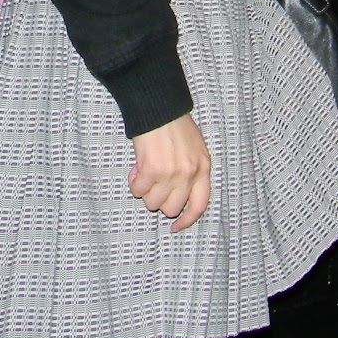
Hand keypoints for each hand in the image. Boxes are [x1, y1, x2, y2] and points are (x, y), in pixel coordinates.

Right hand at [129, 113, 211, 231]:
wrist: (160, 110)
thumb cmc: (176, 128)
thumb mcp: (196, 150)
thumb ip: (192, 173)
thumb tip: (178, 198)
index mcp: (203, 169)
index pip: (199, 206)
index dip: (187, 221)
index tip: (176, 227)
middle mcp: (189, 174)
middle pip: (171, 209)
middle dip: (160, 200)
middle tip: (154, 184)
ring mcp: (170, 174)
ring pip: (152, 203)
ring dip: (145, 190)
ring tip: (146, 171)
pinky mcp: (151, 170)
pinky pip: (137, 191)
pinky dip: (133, 182)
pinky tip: (137, 167)